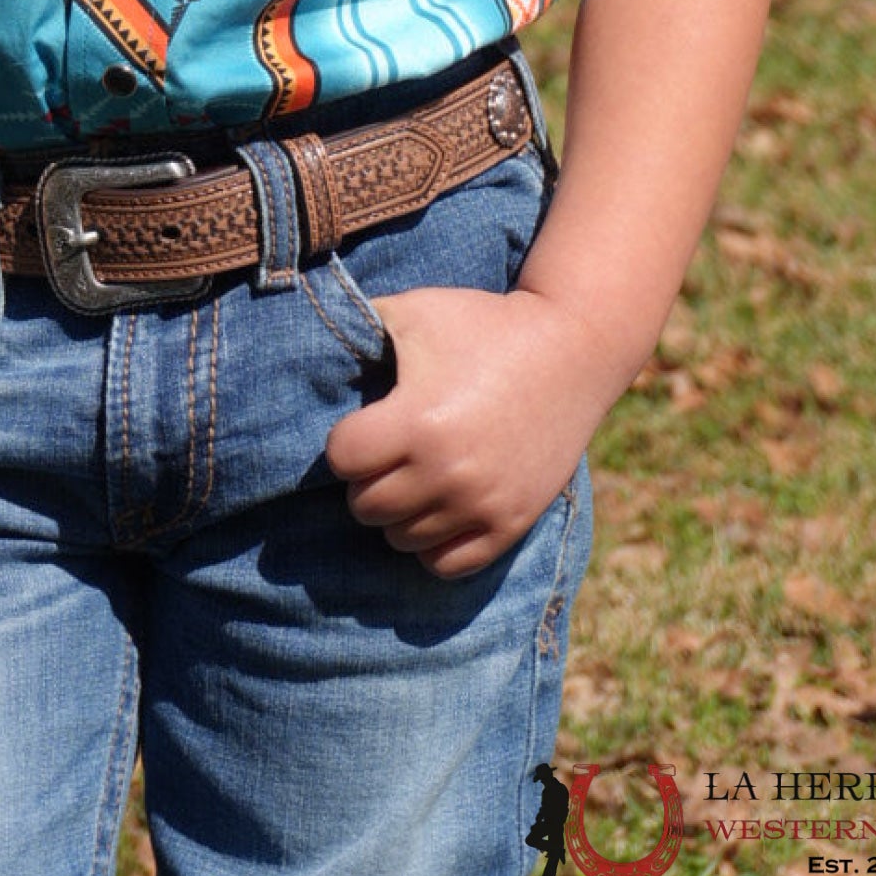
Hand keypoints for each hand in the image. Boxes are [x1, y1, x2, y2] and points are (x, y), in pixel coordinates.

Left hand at [324, 284, 613, 578]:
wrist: (571, 348)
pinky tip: (438, 507)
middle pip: (365, 507)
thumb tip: (304, 339)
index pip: (342, 460)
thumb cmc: (483, 324)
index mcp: (416, 420)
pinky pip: (445, 565)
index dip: (346, 441)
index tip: (366, 423)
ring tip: (415, 473)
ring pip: (400, 539)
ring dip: (398, 510)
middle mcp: (446, 472)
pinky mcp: (510, 524)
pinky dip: (432, 543)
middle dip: (368, 478)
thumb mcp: (416, 310)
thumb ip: (360, 327)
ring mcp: (481, 504)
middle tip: (388, 451)